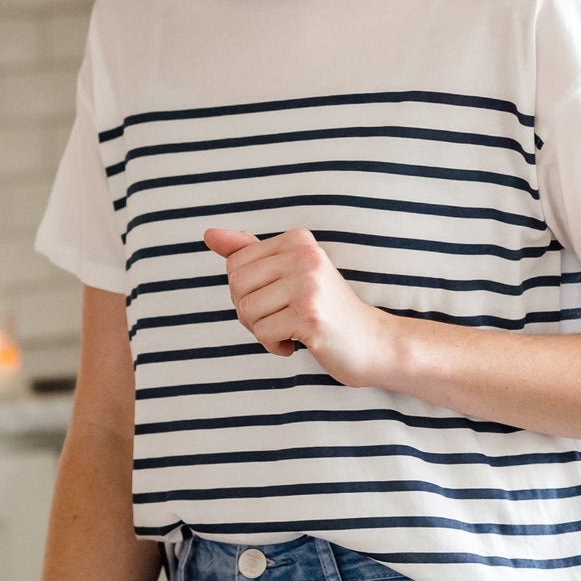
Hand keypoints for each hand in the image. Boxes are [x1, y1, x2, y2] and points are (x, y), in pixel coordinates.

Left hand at [202, 225, 397, 388]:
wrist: (372, 343)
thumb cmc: (326, 310)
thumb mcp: (288, 274)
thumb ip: (249, 252)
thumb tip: (209, 235)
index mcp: (298, 240)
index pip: (235, 263)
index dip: (246, 290)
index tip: (275, 300)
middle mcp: (305, 256)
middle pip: (237, 285)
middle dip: (249, 311)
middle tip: (279, 319)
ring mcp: (309, 285)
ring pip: (246, 310)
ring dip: (261, 331)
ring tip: (289, 331)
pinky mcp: (310, 316)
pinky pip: (263, 332)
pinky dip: (273, 345)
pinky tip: (297, 344)